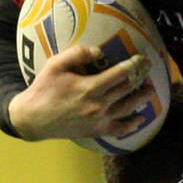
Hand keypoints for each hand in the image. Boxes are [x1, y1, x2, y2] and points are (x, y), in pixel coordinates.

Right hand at [8, 45, 153, 140]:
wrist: (32, 119)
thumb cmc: (43, 89)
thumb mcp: (54, 65)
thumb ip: (77, 54)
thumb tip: (100, 51)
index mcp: (91, 87)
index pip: (121, 73)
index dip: (134, 65)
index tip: (143, 59)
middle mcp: (99, 104)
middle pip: (128, 89)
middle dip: (141, 78)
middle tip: (149, 70)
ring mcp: (100, 119)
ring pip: (129, 108)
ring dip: (142, 98)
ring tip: (150, 90)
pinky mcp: (97, 131)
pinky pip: (120, 129)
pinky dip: (133, 124)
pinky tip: (140, 118)